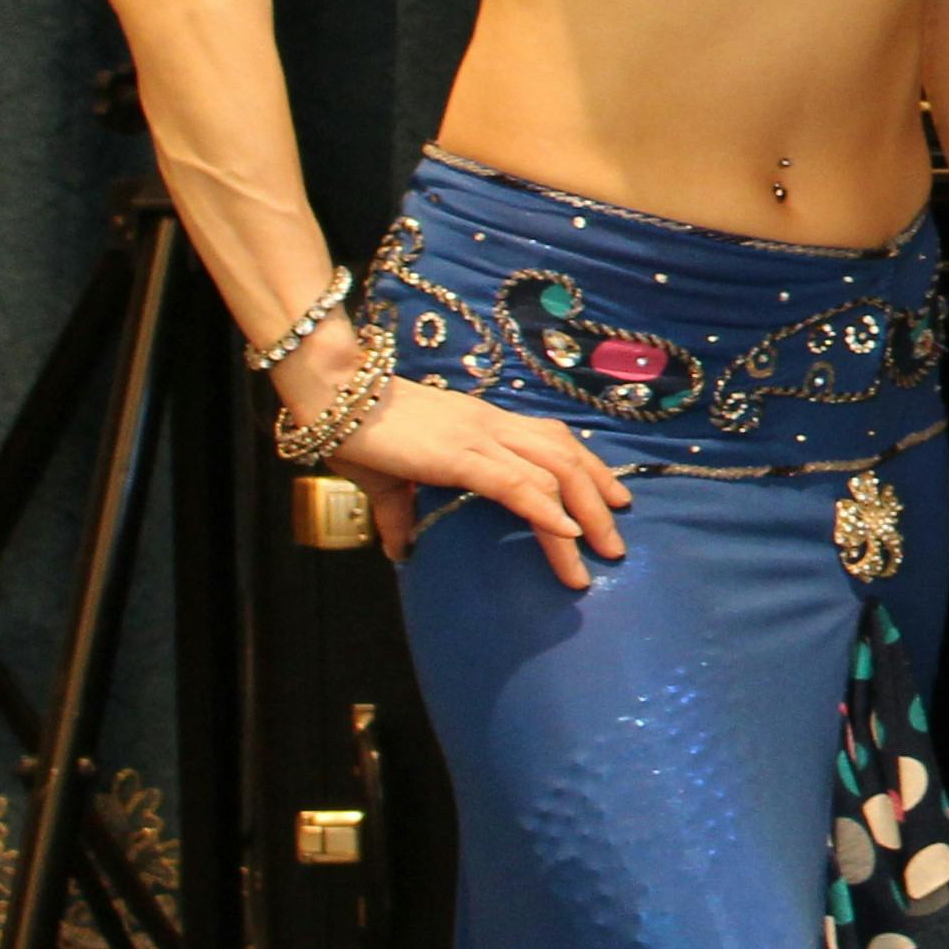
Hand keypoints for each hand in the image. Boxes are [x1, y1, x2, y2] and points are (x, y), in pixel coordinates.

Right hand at [302, 350, 633, 590]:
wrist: (331, 396)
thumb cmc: (357, 432)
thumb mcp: (389, 479)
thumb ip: (401, 514)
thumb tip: (402, 550)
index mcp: (484, 424)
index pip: (554, 441)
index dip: (589, 469)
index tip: (614, 498)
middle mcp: (493, 425)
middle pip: (568, 458)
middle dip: (599, 498)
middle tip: (617, 539)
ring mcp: (480, 438)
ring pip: (553, 473)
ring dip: (583, 515)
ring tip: (601, 552)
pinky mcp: (459, 455)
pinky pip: (514, 483)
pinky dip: (545, 509)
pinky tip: (566, 533)